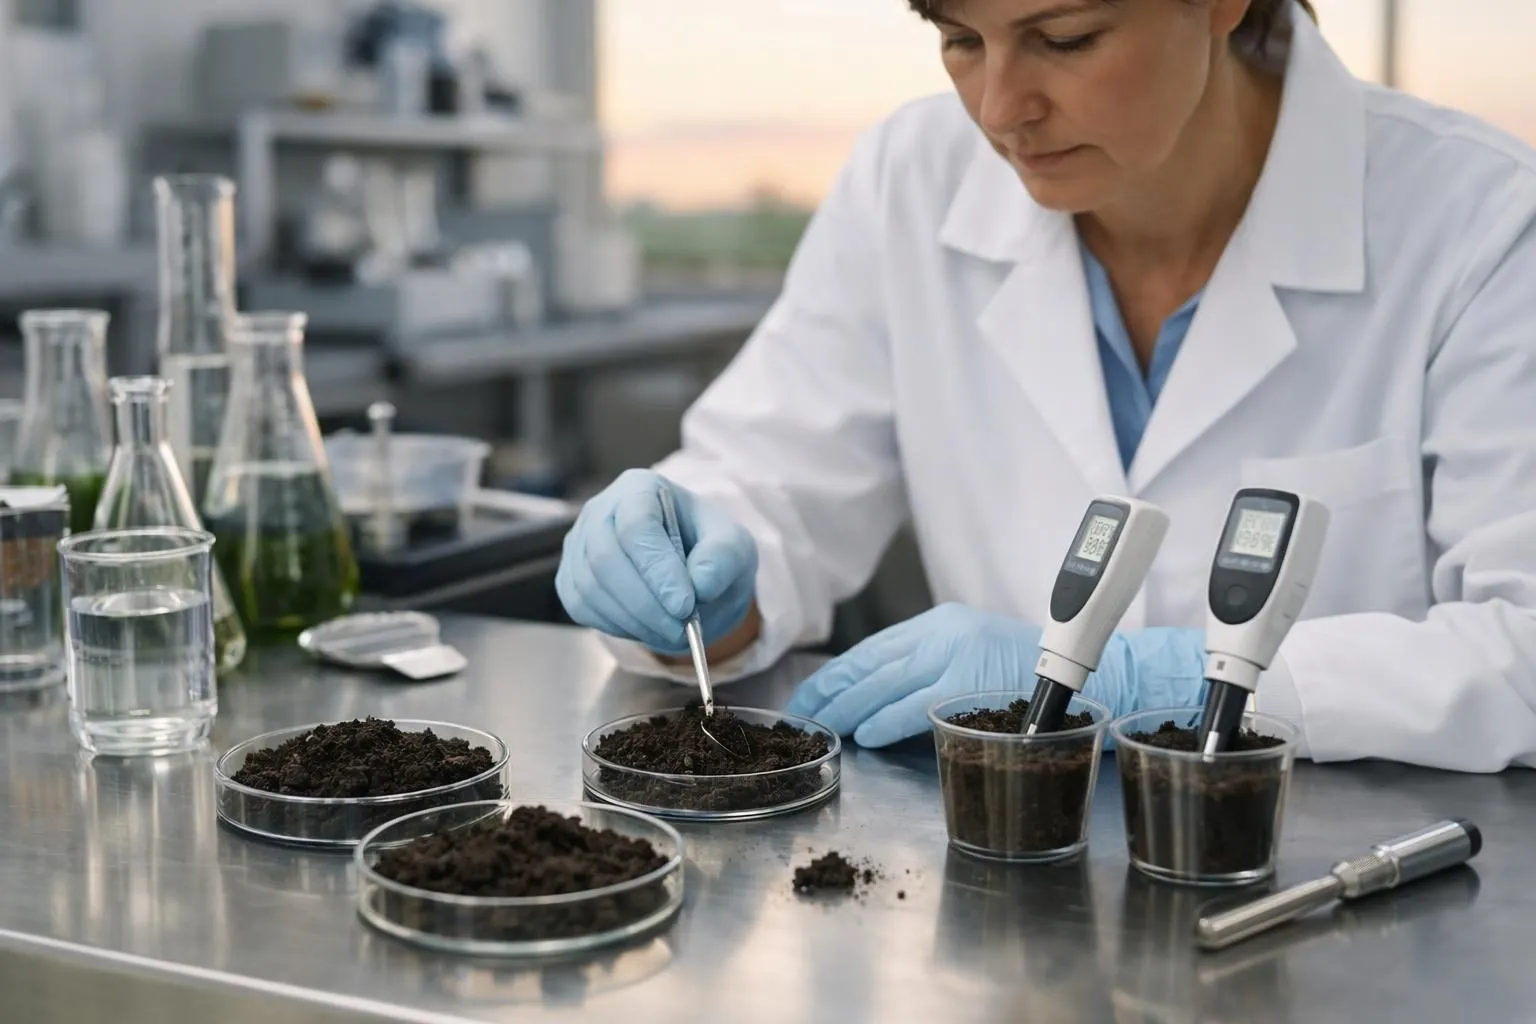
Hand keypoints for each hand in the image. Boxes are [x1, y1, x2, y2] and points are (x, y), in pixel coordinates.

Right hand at [556, 469, 757, 655]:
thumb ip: (723, 559)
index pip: (636, 526)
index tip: (685, 605)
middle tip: (681, 629)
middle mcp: (600, 510)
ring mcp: (579, 544)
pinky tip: (647, 627)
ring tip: (672, 632)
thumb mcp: (733, 546)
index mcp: (640, 488)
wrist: (690, 572)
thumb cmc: (709, 550)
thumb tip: (702, 584)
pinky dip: (616, 626)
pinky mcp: (571, 577)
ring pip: (591, 587)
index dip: (658, 569)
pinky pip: (582, 607)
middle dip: (646, 603)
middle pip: (606, 558)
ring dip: (634, 620)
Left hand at [785, 604, 1044, 746]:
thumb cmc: (1032, 676)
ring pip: (884, 682)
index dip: (835, 673)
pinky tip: (864, 733)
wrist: (1094, 673)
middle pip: (870, 663)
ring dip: (848, 707)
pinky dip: (885, 718)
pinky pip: (915, 703)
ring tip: (823, 726)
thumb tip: (876, 704)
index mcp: (940, 625)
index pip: (872, 649)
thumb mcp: (973, 657)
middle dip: (829, 690)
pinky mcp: (970, 681)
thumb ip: (931, 671)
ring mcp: (956, 655)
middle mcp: (943, 632)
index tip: (809, 694)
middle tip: (801, 713)